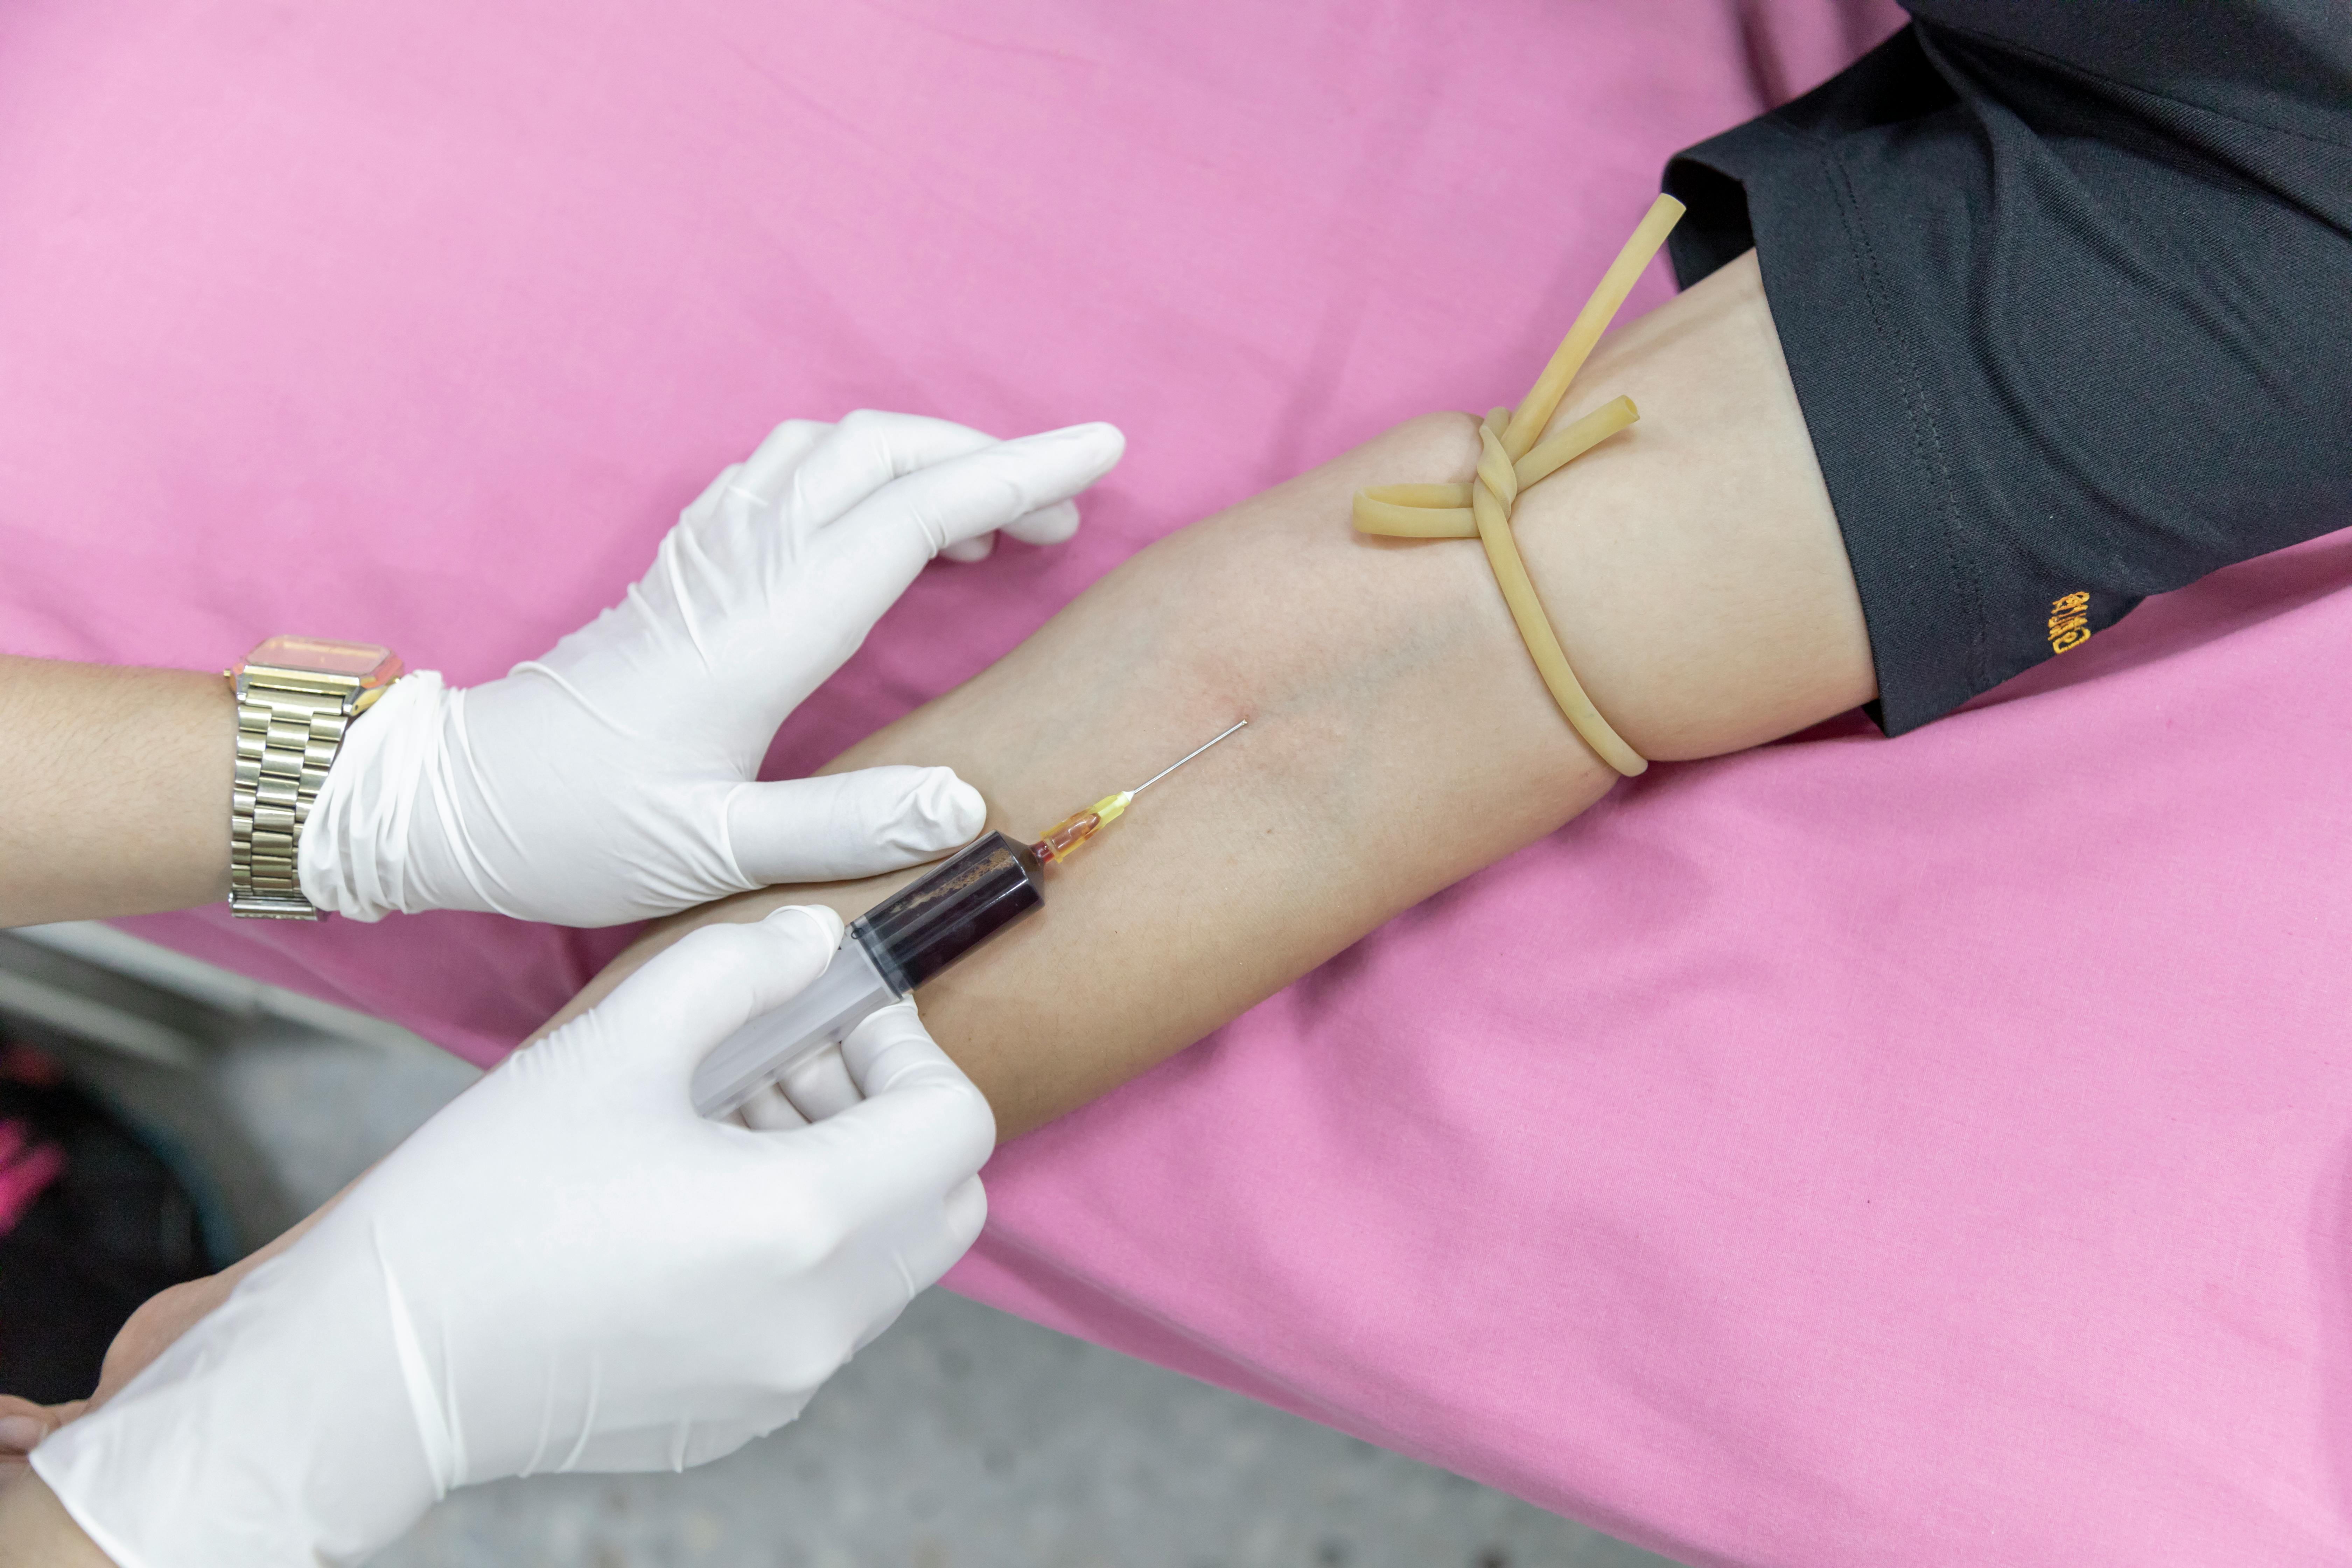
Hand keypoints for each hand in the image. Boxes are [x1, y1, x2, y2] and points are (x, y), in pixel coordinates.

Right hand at [31, 907, 994, 1564]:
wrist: (376, 1365)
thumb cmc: (484, 1202)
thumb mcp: (616, 1048)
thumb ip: (738, 973)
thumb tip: (815, 939)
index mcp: (806, 1225)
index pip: (956, 1125)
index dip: (909, 1050)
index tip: (835, 1015)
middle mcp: (819, 1321)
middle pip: (942, 1198)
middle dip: (885, 1112)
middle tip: (785, 1062)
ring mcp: (784, 1383)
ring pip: (884, 1258)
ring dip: (839, 1174)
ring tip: (723, 1120)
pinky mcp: (738, 1418)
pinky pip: (818, 1317)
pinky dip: (796, 1247)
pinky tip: (693, 1201)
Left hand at [301, 411, 1124, 924]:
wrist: (454, 797)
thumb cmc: (576, 829)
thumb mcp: (709, 853)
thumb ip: (839, 830)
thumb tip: (962, 806)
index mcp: (763, 627)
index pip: (912, 515)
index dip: (1016, 474)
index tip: (1101, 449)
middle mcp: (739, 566)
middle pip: (882, 455)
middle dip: (988, 460)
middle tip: (1064, 515)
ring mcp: (707, 552)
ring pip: (833, 449)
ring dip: (922, 458)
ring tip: (987, 524)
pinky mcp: (686, 562)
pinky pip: (785, 470)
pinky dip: (858, 469)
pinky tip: (883, 521)